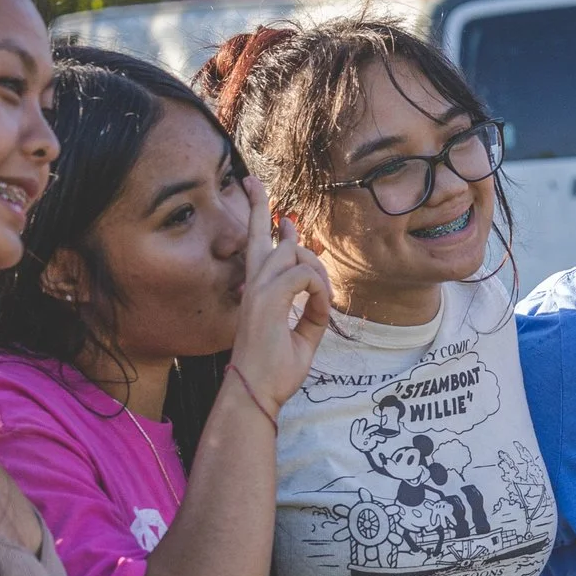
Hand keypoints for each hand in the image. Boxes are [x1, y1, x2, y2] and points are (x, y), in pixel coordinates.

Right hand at [227, 173, 331, 412]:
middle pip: (261, 237)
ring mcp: (257, 290)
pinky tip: (321, 309)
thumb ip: (312, 315)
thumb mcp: (302, 338)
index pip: (256, 248)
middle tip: (253, 182)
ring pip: (289, 254)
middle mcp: (253, 285)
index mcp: (256, 292)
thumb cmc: (275, 371)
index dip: (259, 219)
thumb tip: (322, 300)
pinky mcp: (267, 300)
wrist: (257, 393)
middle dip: (259, 207)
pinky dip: (319, 291)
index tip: (266, 201)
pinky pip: (303, 276)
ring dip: (314, 271)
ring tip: (320, 299)